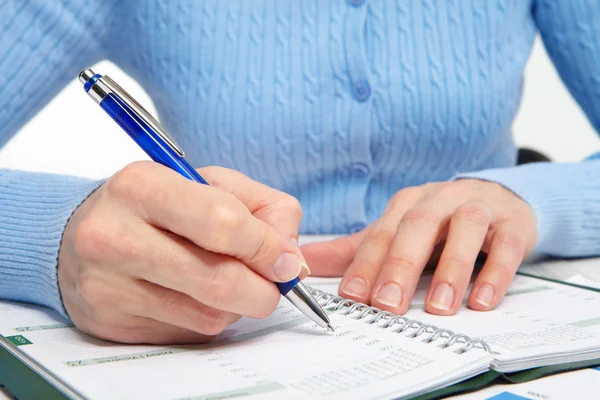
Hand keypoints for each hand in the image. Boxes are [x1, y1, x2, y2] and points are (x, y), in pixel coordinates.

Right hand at [58, 161, 305, 343]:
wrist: (82, 236)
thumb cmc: (157, 206)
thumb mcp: (211, 184)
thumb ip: (264, 209)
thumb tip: (291, 258)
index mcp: (142, 186)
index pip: (223, 223)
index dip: (267, 246)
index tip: (285, 260)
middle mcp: (115, 236)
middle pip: (218, 279)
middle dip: (264, 289)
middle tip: (273, 284)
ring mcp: (107, 285)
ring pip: (208, 315)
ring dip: (237, 305)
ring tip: (227, 280)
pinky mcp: (110, 323)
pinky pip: (187, 333)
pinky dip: (208, 318)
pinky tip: (195, 295)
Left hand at [302, 179, 536, 314]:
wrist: (498, 200)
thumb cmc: (439, 224)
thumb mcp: (397, 232)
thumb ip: (355, 249)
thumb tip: (305, 260)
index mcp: (407, 203)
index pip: (382, 233)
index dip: (366, 263)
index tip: (353, 296)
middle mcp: (439, 200)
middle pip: (417, 227)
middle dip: (400, 266)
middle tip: (388, 305)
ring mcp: (478, 208)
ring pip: (464, 231)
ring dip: (450, 270)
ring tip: (438, 308)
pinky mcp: (513, 223)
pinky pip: (506, 245)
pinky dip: (496, 272)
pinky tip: (483, 300)